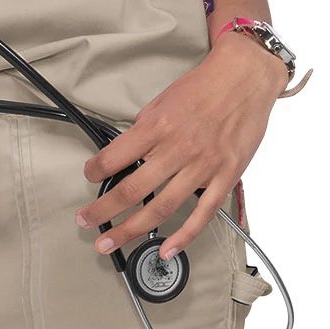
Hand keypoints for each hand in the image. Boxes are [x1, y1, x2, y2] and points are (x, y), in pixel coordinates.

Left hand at [74, 33, 285, 260]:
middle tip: (85, 221)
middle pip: (133, 189)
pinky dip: (183, 236)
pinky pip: (202, 214)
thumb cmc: (204, 85)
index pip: (116, 155)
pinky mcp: (225, 177)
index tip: (89, 176)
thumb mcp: (164, 98)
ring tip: (109, 241)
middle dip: (104, 210)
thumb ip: (146, 127)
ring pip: (162, 208)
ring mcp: (203, 167)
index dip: (96, 170)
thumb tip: (129, 151)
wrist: (245, 78)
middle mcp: (178, 149)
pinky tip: (165, 250)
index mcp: (158, 125)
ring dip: (132, 229)